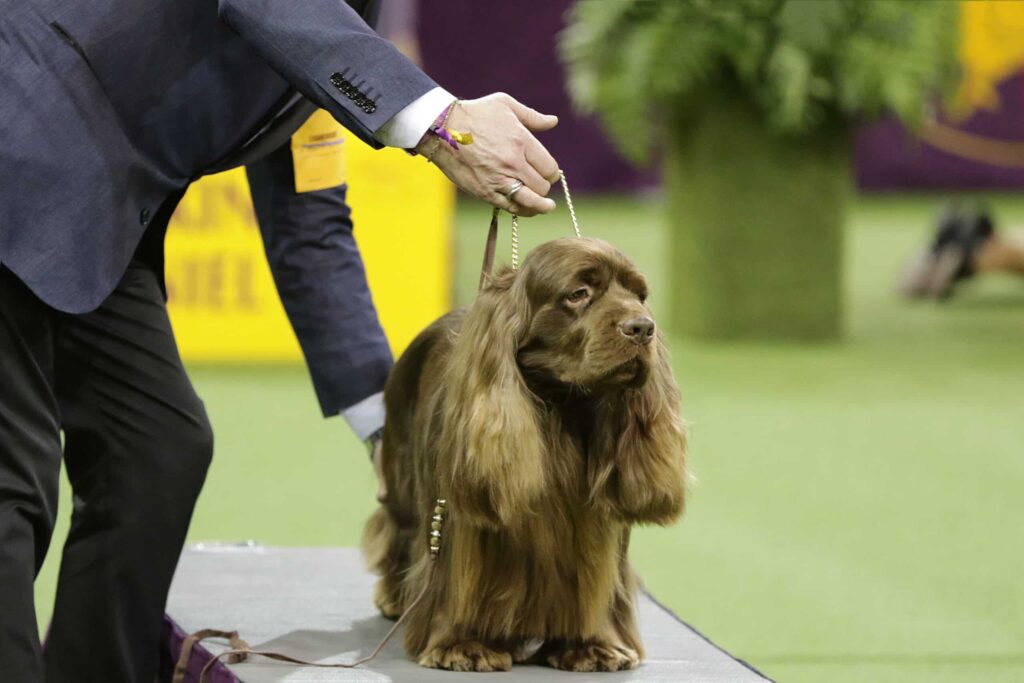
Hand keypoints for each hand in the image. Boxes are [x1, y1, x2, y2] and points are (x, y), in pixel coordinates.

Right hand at [417, 93, 559, 216]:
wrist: (442, 129)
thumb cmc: (474, 113)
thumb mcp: (505, 104)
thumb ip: (532, 116)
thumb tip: (553, 121)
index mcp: (521, 141)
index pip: (549, 167)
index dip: (552, 172)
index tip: (548, 172)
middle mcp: (513, 163)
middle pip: (542, 185)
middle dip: (545, 185)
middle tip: (541, 182)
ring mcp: (499, 179)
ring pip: (531, 201)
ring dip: (541, 205)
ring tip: (546, 206)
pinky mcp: (485, 192)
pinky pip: (511, 207)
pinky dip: (523, 210)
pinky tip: (528, 209)